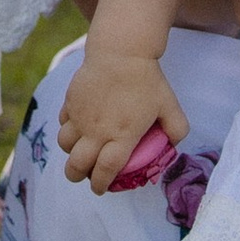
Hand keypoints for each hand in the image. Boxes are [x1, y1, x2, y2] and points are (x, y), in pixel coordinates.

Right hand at [60, 51, 185, 192]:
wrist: (121, 52)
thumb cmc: (147, 80)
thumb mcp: (170, 106)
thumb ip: (177, 129)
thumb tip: (174, 145)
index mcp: (121, 136)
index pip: (105, 170)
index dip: (100, 184)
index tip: (100, 188)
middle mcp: (97, 131)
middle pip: (77, 165)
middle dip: (77, 176)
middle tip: (84, 175)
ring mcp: (80, 117)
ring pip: (64, 146)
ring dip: (70, 153)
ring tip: (79, 150)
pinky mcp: (70, 102)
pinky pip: (63, 123)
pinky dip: (67, 129)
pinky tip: (77, 125)